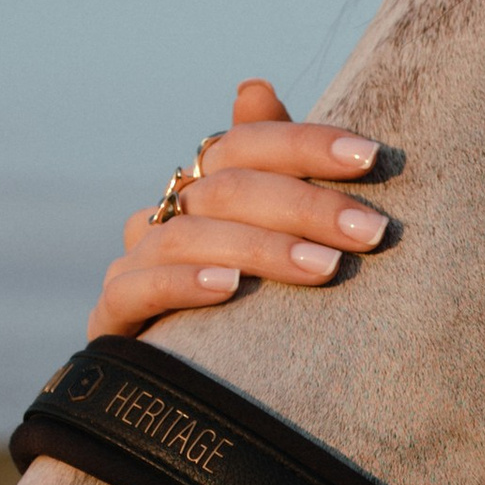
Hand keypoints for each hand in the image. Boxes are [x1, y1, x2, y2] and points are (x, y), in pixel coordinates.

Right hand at [87, 78, 391, 339]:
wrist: (182, 397)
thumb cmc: (249, 309)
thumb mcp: (272, 240)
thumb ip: (274, 170)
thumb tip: (252, 87)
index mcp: (200, 189)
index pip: (246, 145)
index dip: (307, 144)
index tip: (372, 157)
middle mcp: (163, 217)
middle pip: (228, 190)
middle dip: (307, 206)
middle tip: (371, 231)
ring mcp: (133, 264)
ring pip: (191, 236)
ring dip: (264, 249)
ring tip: (325, 268)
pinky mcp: (113, 317)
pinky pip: (139, 289)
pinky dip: (185, 283)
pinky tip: (229, 288)